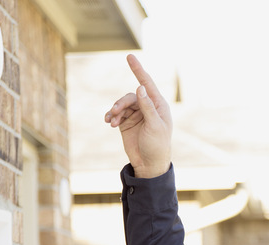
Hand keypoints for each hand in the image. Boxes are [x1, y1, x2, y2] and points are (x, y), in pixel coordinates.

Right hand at [105, 54, 171, 177]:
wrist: (149, 164)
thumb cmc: (158, 145)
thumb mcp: (155, 126)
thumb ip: (147, 107)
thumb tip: (140, 87)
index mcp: (158, 105)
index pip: (147, 84)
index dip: (138, 70)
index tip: (129, 56)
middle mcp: (147, 107)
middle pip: (130, 96)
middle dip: (121, 103)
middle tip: (115, 112)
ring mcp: (137, 114)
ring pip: (122, 104)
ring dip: (116, 110)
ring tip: (111, 120)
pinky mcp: (126, 123)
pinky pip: (117, 114)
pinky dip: (112, 116)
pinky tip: (109, 122)